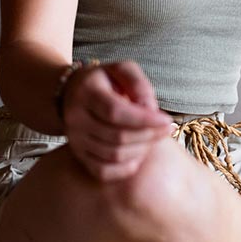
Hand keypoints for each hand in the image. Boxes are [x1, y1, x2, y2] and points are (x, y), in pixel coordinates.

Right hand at [61, 60, 172, 180]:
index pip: (115, 112)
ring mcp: (75, 140)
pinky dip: (125, 168)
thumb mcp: (122, 70)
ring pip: (113, 156)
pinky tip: (138, 154)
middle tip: (166, 129)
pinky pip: (103, 171)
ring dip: (141, 150)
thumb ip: (139, 85)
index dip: (144, 120)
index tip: (167, 121)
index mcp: (86, 92)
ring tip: (154, 138)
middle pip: (117, 137)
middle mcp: (76, 118)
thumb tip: (150, 111)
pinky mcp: (78, 155)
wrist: (73, 93)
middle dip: (148, 135)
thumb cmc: (106, 80)